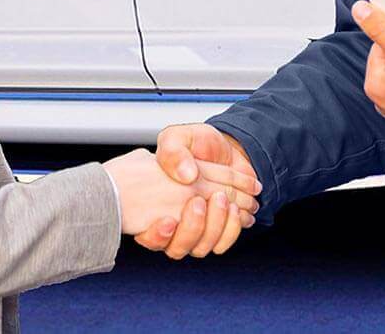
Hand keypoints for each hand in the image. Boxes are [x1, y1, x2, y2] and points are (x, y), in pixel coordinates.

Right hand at [102, 148, 257, 241]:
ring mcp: (196, 229)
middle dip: (192, 227)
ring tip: (223, 200)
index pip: (149, 235)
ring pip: (201, 248)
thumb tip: (186, 175)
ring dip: (213, 227)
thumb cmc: (198, 143)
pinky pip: (222, 244)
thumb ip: (173, 152)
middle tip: (200, 201)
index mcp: (155, 204)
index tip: (168, 221)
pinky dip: (231, 228)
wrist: (226, 146)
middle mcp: (174, 222)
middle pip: (177, 247)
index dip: (156, 236)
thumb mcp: (178, 137)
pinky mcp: (217, 230)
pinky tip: (235, 209)